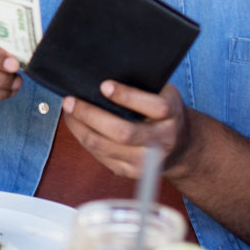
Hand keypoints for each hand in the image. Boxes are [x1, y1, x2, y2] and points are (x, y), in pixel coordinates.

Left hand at [59, 81, 194, 178]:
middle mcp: (161, 140)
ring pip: (104, 147)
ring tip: (68, 111)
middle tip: (70, 100)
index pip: (153, 106)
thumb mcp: (162, 94)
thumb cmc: (163, 113)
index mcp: (172, 115)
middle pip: (122, 132)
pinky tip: (77, 125)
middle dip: (91, 115)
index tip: (104, 85)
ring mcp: (146, 161)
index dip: (127, 96)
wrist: (180, 147)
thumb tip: (101, 78)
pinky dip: (84, 138)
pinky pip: (100, 156)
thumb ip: (141, 87)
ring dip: (80, 127)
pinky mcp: (130, 172)